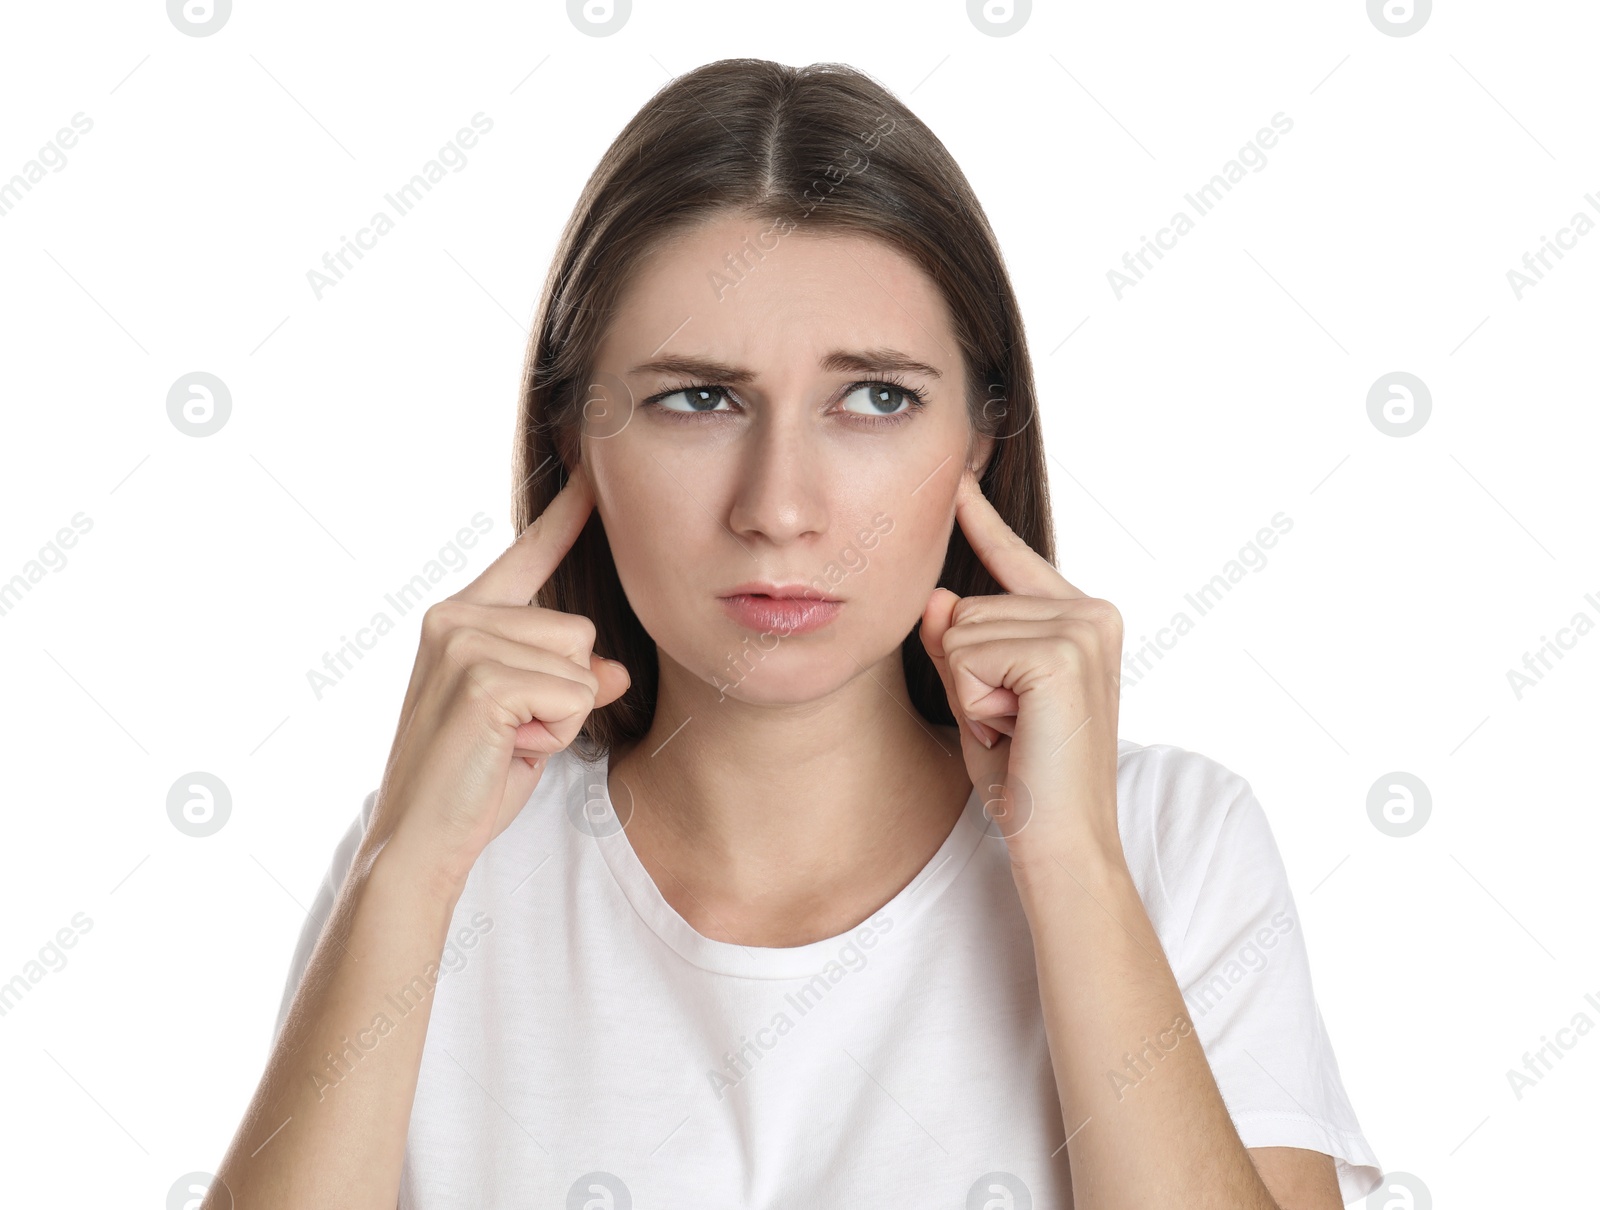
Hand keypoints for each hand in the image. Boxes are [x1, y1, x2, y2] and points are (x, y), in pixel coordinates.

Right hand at [363, 469, 631, 893]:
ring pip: (580, 664)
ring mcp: (462, 641)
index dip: (565, 515)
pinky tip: (504, 751)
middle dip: (565, 694)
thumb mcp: (536, 719)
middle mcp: (455, 615)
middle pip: (581, 630)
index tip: (593, 471)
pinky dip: (552, 734)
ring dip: (559, 718)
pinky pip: (571, 694)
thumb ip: (570, 678)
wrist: (423, 841)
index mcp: (463, 616)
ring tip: (503, 743)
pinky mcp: (479, 676)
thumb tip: (616, 671)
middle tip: (509, 734)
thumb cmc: (475, 782)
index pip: (528, 555)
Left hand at [918, 467, 1123, 874]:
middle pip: (966, 606)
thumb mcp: (979, 699)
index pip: (1014, 560)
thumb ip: (960, 642)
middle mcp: (1090, 612)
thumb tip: (936, 598)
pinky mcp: (1061, 652)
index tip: (959, 477)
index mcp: (1082, 618)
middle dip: (966, 673)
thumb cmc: (1025, 780)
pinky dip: (975, 702)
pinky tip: (1015, 732)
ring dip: (971, 693)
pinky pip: (966, 653)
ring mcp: (1081, 628)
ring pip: (960, 630)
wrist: (1061, 844)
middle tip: (1010, 726)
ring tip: (1016, 732)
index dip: (981, 522)